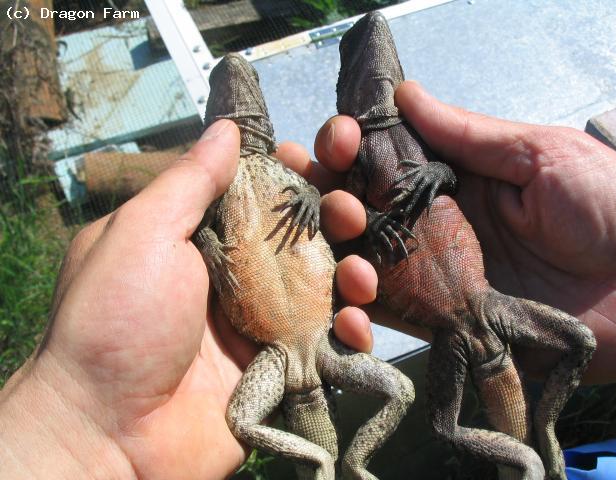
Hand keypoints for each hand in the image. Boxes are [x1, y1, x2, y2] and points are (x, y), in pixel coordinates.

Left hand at [0, 120, 376, 478]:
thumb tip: (227, 130)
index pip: (260, 193)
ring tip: (360, 274)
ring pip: (325, 287)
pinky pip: (329, 344)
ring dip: (354, 272)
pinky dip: (351, 333)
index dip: (294, 173)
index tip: (321, 156)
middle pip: (302, 236)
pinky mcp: (282, 368)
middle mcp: (237, 276)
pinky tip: (354, 326)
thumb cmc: (115, 322)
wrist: (108, 433)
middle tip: (351, 210)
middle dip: (336, 216)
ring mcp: (262, 323)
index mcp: (202, 239)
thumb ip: (189, 182)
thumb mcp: (141, 235)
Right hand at [309, 80, 615, 383]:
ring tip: (351, 253)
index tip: (339, 139)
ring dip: (337, 256)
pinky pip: (387, 318)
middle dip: (329, 199)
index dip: (347, 146)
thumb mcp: (540, 154)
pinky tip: (352, 308)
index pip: (379, 158)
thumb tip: (404, 93)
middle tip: (339, 200)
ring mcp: (432, 274)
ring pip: (359, 262)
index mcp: (451, 178)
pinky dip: (356, 316)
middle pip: (356, 210)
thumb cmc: (609, 207)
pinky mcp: (441, 321)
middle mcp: (431, 224)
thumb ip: (468, 134)